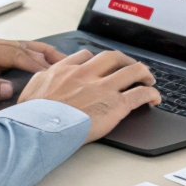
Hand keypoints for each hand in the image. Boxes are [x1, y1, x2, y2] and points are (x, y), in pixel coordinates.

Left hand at [0, 33, 65, 102]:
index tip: (57, 72)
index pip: (16, 55)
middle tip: (67, 61)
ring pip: (14, 46)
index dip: (38, 65)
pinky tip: (25, 67)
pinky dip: (20, 56)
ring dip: (34, 53)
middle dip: (44, 54)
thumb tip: (8, 90)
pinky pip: (4, 51)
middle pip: (21, 46)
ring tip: (54, 61)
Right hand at [16, 48, 161, 142]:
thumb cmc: (32, 116)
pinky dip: (150, 94)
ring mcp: (102, 88)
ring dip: (143, 73)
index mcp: (65, 70)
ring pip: (132, 71)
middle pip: (113, 58)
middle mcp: (86, 74)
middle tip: (130, 67)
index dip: (97, 61)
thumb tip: (45, 76)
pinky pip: (139, 94)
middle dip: (124, 61)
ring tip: (148, 79)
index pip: (87, 56)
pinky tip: (154, 98)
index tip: (102, 67)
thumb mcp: (31, 90)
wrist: (39, 128)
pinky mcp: (115, 105)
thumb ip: (42, 79)